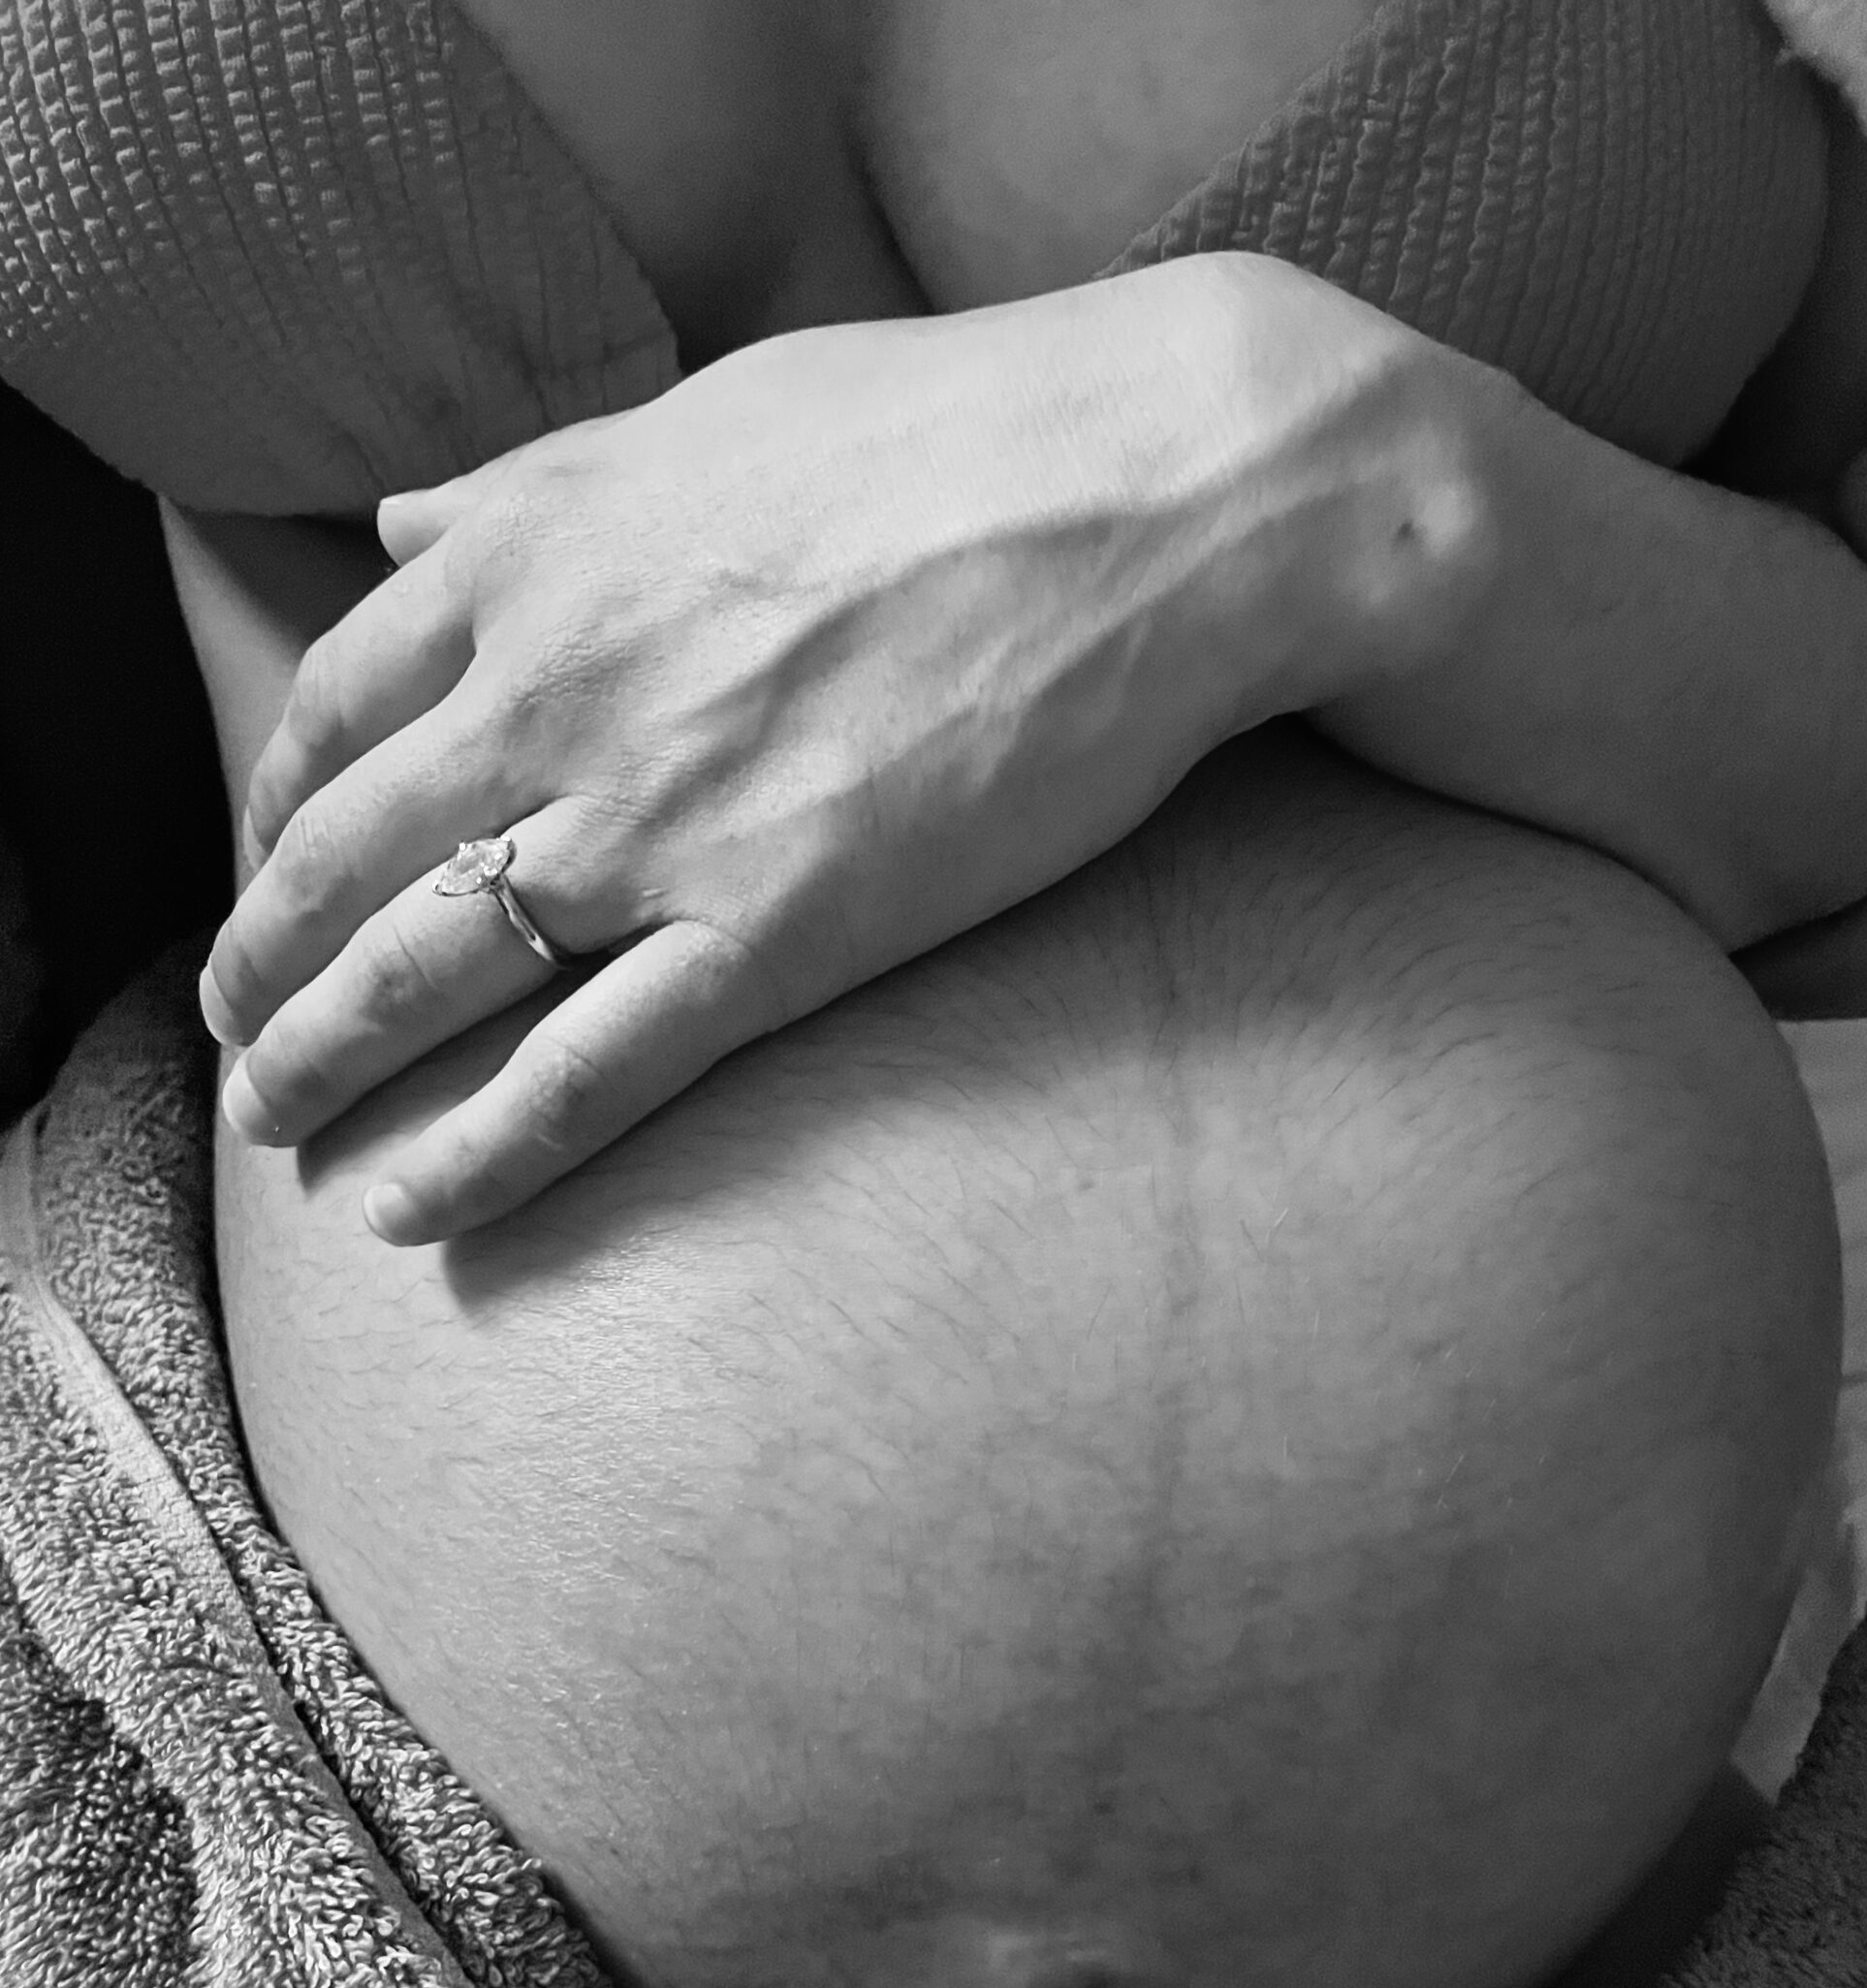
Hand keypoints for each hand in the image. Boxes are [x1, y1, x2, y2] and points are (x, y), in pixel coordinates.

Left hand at [199, 268, 1302, 1241]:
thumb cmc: (953, 430)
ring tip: (279, 1127)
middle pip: (344, 857)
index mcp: (534, 557)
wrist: (1150, 495)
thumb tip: (397, 519)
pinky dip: (483, 1158)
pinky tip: (414, 1214)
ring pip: (428, 974)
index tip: (268, 865)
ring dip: (326, 1065)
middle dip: (262, 961)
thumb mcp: (707, 413)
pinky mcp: (778, 934)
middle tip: (235, 1033)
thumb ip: (533, 479)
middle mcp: (557, 692)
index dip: (277, 805)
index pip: (336, 703)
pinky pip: (589, 1075)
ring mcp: (658, 823)